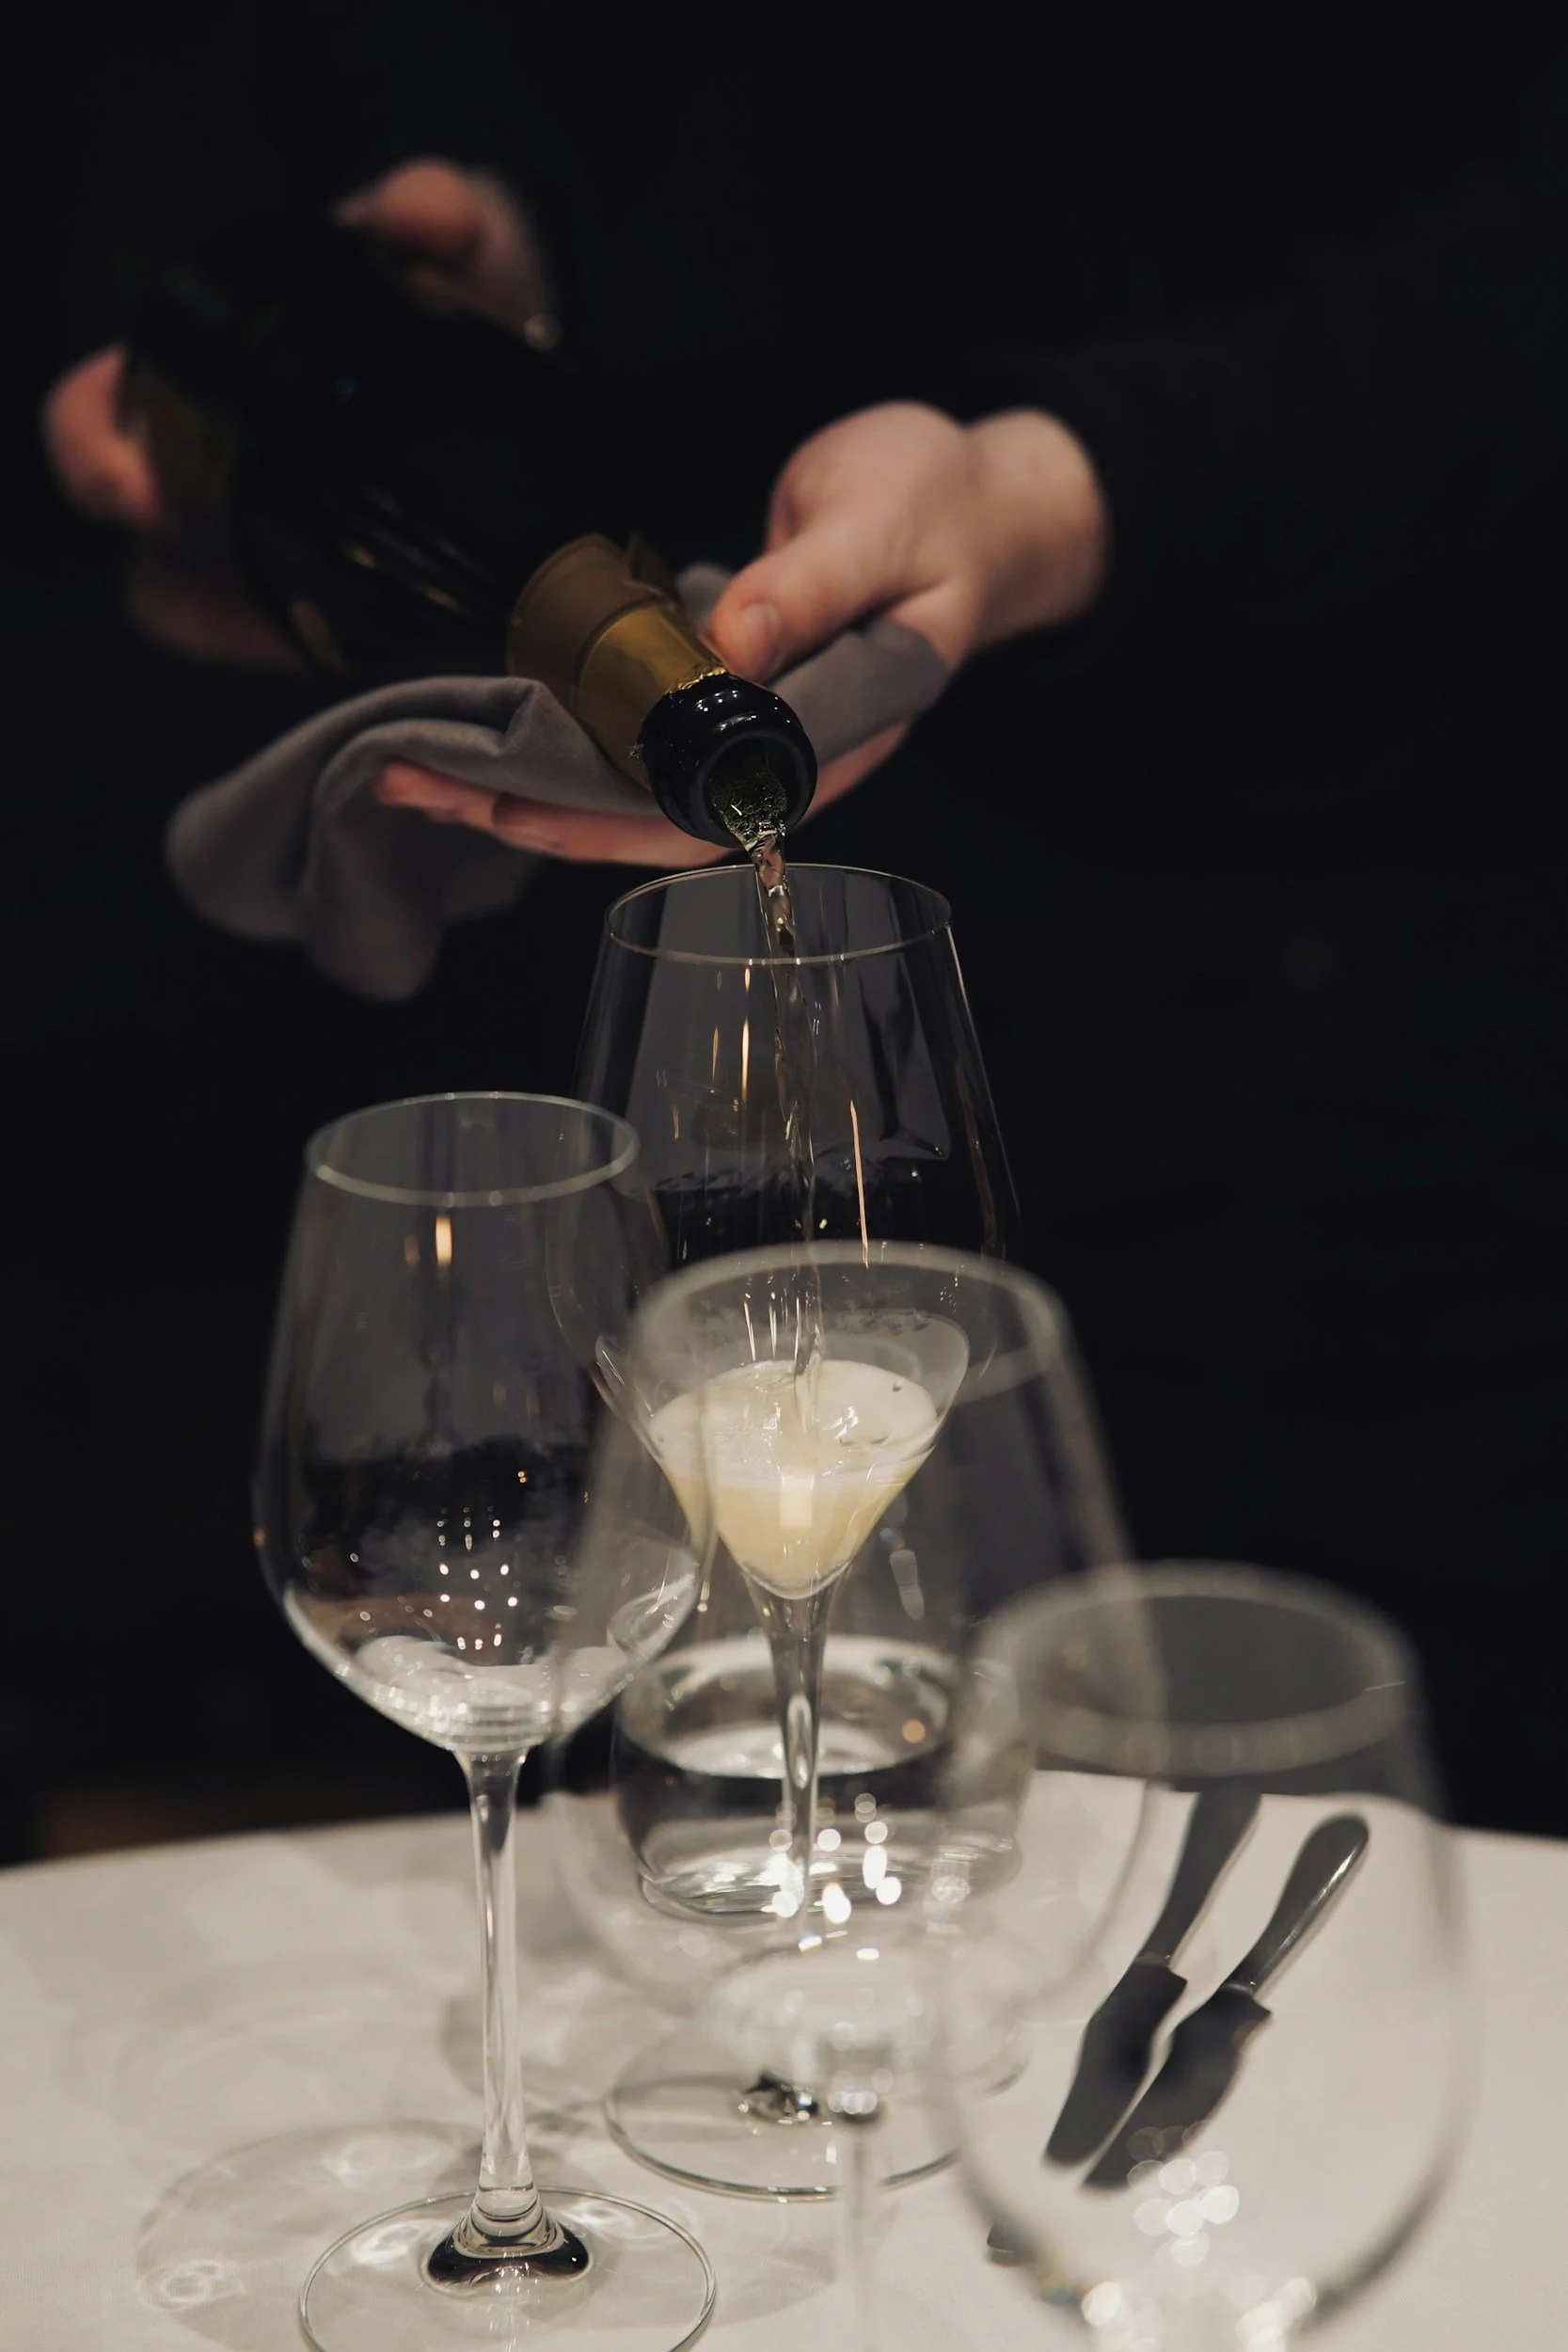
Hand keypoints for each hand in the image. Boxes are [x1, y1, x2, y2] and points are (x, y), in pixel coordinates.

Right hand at [39, 158, 548, 664]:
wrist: (519, 339)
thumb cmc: (443, 276)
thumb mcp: (447, 229)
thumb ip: (434, 207)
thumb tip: (417, 212)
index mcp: (197, 378)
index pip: (94, 424)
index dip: (93, 456)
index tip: (133, 487)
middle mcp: (215, 472)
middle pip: (150, 554)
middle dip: (179, 577)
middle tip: (238, 588)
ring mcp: (272, 546)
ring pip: (218, 616)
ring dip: (254, 631)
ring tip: (317, 633)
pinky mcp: (340, 602)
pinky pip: (304, 646)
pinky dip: (328, 650)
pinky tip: (383, 644)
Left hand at [379, 402, 1105, 863]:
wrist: (972, 502)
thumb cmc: (941, 514)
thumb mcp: (883, 531)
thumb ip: (810, 590)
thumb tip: (733, 649)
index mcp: (837, 737)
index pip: (707, 807)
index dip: (607, 818)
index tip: (513, 804)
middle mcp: (785, 755)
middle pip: (650, 816)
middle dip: (536, 812)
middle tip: (421, 789)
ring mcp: (751, 730)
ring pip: (631, 784)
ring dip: (528, 780)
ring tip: (419, 771)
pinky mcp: (722, 692)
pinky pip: (634, 731)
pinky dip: (559, 731)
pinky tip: (482, 729)